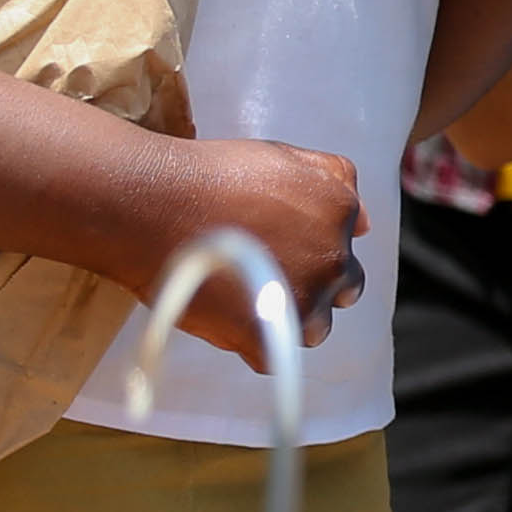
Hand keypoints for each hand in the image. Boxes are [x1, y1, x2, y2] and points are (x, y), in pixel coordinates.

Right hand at [150, 134, 363, 352]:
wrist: (146, 205)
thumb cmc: (204, 175)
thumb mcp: (279, 156)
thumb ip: (330, 179)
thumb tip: (365, 221)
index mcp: (338, 212)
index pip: (347, 247)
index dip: (316, 252)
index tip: (282, 249)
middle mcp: (333, 259)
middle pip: (340, 290)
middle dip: (311, 285)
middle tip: (264, 275)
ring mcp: (304, 301)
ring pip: (312, 326)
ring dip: (287, 318)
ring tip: (242, 297)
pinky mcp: (269, 335)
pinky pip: (275, 355)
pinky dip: (254, 343)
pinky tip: (226, 318)